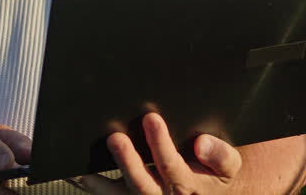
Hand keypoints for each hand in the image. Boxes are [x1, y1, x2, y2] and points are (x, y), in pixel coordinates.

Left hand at [81, 113, 242, 193]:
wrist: (213, 191)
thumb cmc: (216, 172)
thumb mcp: (229, 164)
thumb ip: (221, 155)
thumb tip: (202, 143)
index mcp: (189, 187)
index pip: (172, 167)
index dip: (161, 144)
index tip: (151, 119)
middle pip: (142, 185)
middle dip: (128, 161)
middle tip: (115, 138)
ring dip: (98, 183)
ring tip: (81, 167)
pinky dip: (92, 185)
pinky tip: (76, 172)